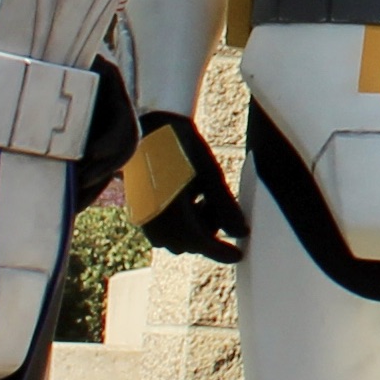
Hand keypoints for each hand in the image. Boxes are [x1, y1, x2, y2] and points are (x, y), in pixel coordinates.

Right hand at [122, 111, 246, 262]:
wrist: (145, 125)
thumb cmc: (180, 145)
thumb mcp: (210, 174)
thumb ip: (226, 206)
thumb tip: (241, 233)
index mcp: (172, 213)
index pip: (202, 243)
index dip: (222, 252)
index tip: (238, 254)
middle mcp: (154, 221)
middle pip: (188, 244)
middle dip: (207, 231)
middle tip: (216, 204)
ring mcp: (143, 216)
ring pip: (174, 237)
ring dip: (192, 226)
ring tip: (200, 194)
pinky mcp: (139, 209)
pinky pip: (162, 227)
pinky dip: (178, 220)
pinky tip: (185, 194)